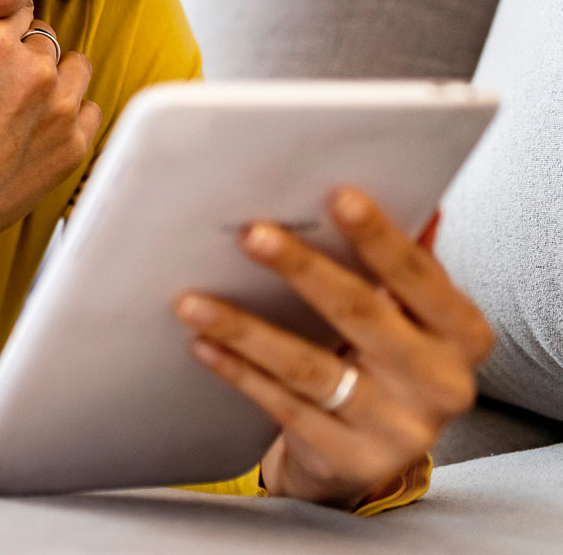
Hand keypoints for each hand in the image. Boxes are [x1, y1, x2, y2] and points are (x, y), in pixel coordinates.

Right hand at [0, 0, 101, 245]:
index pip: (16, 6)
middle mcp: (32, 69)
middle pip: (43, 36)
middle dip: (21, 54)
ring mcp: (58, 110)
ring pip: (73, 67)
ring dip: (51, 79)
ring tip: (13, 107)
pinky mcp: (73, 146)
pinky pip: (89, 110)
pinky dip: (67, 117)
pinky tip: (30, 133)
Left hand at [174, 186, 493, 509]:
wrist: (370, 457)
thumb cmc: (385, 365)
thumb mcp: (407, 319)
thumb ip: (399, 264)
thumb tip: (392, 193)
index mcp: (461, 334)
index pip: (419, 276)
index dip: (379, 237)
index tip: (337, 196)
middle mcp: (440, 383)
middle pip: (360, 315)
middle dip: (303, 269)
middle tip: (251, 234)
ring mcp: (398, 428)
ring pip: (310, 368)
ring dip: (245, 329)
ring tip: (192, 299)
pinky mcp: (350, 460)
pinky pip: (284, 407)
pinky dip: (240, 373)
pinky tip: (203, 345)